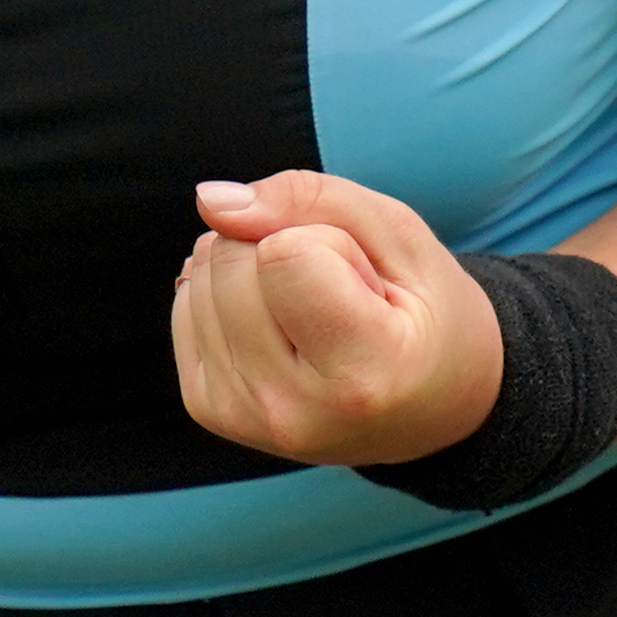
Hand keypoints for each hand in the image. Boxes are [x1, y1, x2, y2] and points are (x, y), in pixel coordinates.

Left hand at [172, 171, 502, 467]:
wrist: (430, 407)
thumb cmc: (427, 315)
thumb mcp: (400, 237)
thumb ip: (309, 199)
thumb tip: (211, 200)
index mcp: (360, 378)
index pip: (284, 252)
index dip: (329, 241)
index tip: (370, 286)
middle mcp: (291, 411)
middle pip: (231, 259)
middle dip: (283, 246)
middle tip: (341, 297)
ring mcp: (242, 417)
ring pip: (200, 275)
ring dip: (252, 269)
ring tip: (313, 314)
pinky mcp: (209, 409)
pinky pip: (186, 302)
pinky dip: (227, 294)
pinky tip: (279, 325)